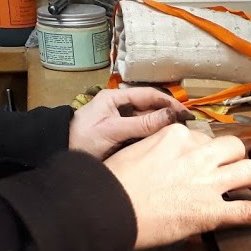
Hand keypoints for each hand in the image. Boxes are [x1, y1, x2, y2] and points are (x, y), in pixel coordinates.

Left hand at [68, 87, 193, 159]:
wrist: (62, 154)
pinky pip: (142, 135)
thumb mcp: (113, 130)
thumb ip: (141, 124)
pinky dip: (155, 138)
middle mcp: (121, 107)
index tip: (187, 114)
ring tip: (181, 136)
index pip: (150, 96)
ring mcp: (122, 122)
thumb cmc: (82, 139)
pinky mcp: (122, 137)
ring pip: (149, 122)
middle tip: (189, 127)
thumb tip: (170, 117)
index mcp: (117, 98)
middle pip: (151, 108)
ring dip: (164, 128)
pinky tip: (166, 144)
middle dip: (170, 116)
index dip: (170, 104)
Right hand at [104, 123, 250, 249]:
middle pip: (233, 148)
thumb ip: (155, 149)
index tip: (208, 162)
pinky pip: (249, 212)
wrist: (104, 209)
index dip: (210, 152)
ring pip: (248, 171)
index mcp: (175, 136)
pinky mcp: (210, 211)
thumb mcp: (132, 153)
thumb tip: (163, 159)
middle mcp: (196, 153)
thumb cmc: (110, 185)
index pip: (204, 137)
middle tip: (239, 172)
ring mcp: (206, 182)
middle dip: (238, 159)